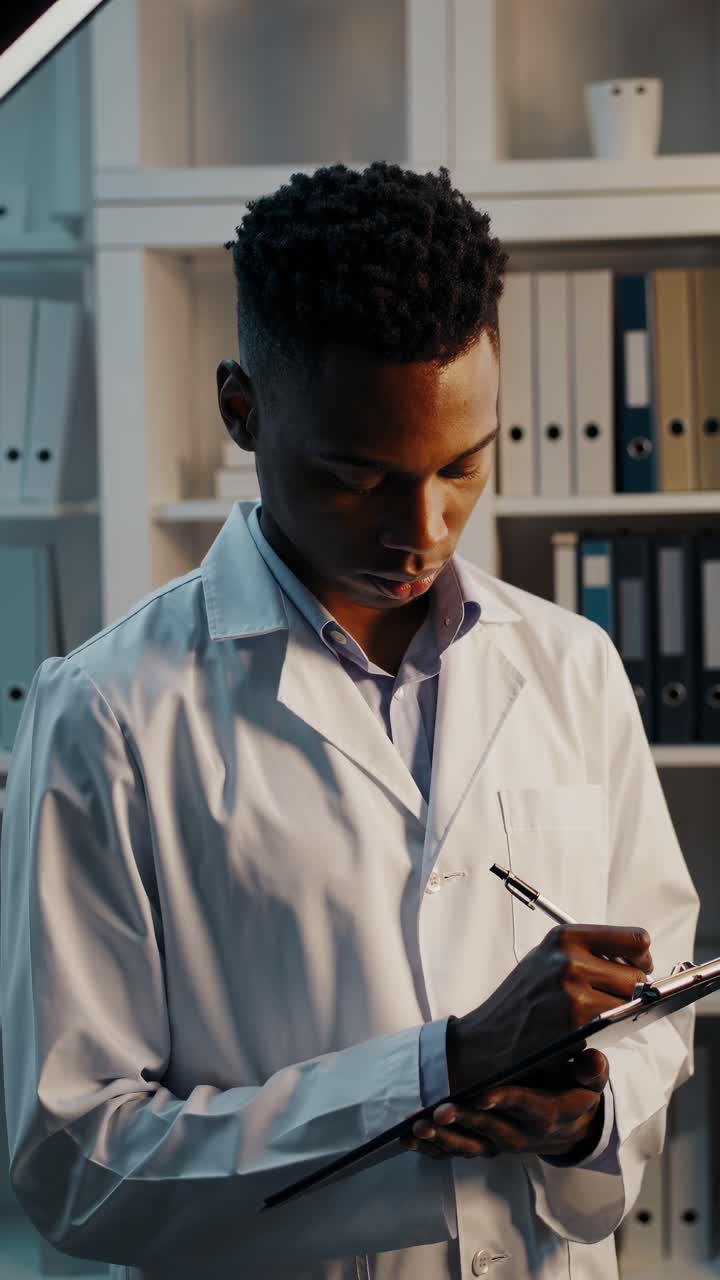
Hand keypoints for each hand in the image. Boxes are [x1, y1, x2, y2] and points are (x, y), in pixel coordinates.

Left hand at [399, 1048, 608, 1161]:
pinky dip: (433, 1148)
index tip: (482, 1096)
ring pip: (469, 1145)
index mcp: (544, 1113)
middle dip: (463, 1119)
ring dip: (442, 1137)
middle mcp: (519, 1134)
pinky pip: (457, 1152)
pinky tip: (411, 1139)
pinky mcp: (485, 1147)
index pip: (523, 1105)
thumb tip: (593, 1059)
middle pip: (489, 1128)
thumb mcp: (589, 1082)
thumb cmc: (574, 1094)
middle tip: (438, 1110)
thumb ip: (591, 1071)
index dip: (503, 1101)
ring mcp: (499, 1144)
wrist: (569, 1129)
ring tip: (417, 1127)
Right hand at [446, 924, 652, 1091]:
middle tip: (613, 999)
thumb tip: (637, 959)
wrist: (490, 1036)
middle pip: (637, 974)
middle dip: (633, 990)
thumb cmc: (524, 998)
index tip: (638, 967)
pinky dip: (611, 1028)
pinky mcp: (578, 1022)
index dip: (642, 957)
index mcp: (565, 936)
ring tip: (596, 1014)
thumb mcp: (547, 958)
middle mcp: (570, 958)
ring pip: (631, 1001)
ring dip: (622, 1011)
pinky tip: (588, 1029)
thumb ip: (587, 952)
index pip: (634, 939)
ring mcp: (574, 990)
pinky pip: (617, 1023)